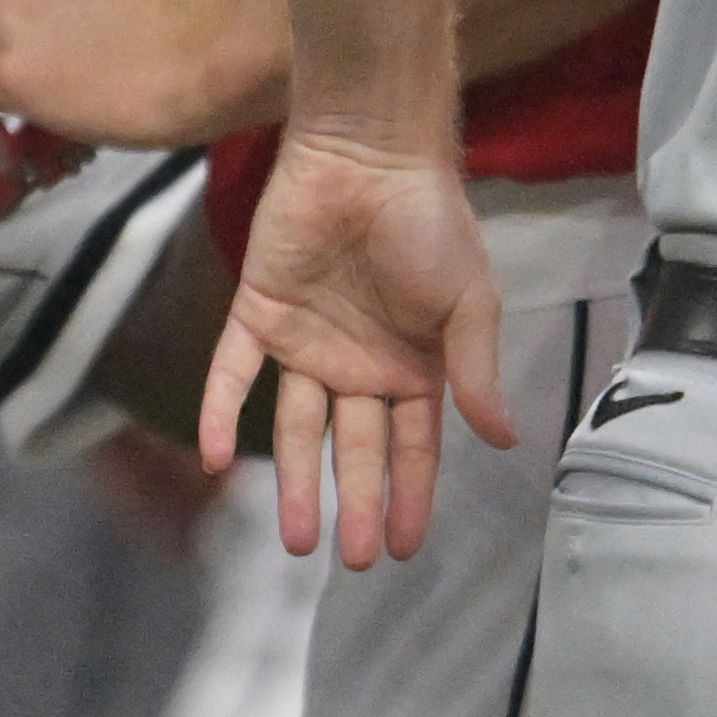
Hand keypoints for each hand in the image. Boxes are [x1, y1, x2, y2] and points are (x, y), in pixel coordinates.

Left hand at [201, 127, 511, 569]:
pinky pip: (234, 371)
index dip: (412, 497)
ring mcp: (306, 341)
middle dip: (358, 505)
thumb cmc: (431, 223)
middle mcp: (359, 364)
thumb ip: (477, 372)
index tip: (408, 549)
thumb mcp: (470, 302)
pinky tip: (212, 456)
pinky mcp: (258, 311)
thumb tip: (504, 441)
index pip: (412, 448)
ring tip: (295, 539)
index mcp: (414, 366)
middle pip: (356, 449)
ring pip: (296, 426)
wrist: (370, 155)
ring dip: (293, 481)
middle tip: (354, 560)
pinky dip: (220, 411)